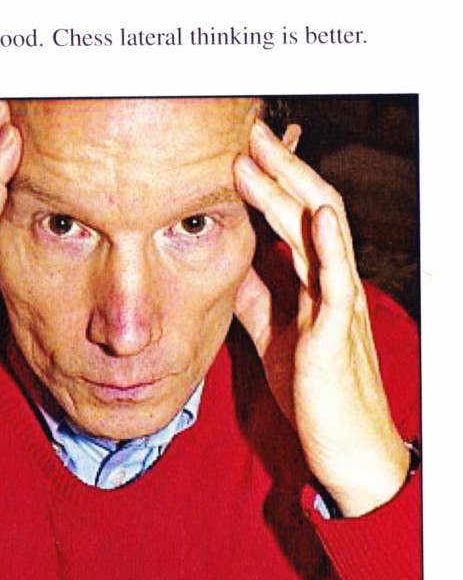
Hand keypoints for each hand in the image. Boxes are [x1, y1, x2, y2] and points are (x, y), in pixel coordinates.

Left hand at [233, 119, 408, 516]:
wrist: (345, 445)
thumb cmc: (315, 395)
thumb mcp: (275, 338)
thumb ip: (259, 302)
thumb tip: (234, 268)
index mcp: (313, 284)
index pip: (293, 220)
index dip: (269, 184)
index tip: (238, 153)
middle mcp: (330, 284)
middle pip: (307, 210)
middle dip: (277, 170)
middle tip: (245, 134)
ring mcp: (337, 303)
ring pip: (319, 232)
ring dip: (287, 191)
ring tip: (256, 159)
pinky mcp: (337, 331)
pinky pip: (337, 280)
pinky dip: (329, 243)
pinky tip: (314, 212)